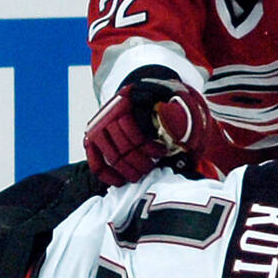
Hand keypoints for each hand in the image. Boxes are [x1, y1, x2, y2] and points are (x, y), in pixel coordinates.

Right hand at [83, 76, 210, 186]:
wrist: (136, 95)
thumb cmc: (156, 102)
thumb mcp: (169, 99)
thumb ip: (176, 115)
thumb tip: (187, 141)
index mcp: (127, 98)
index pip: (135, 133)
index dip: (149, 148)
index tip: (161, 153)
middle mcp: (109, 113)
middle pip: (125, 147)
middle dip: (140, 162)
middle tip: (152, 168)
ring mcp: (97, 127)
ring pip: (113, 158)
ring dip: (129, 170)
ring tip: (141, 174)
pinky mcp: (90, 140)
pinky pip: (96, 163)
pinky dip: (108, 175)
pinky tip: (120, 182)